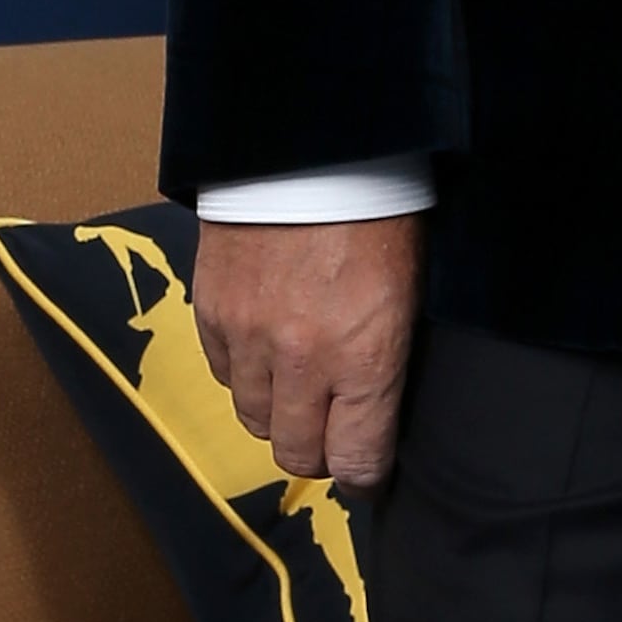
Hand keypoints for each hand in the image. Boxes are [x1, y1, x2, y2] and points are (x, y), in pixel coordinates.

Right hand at [187, 218, 422, 488]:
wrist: (311, 147)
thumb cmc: (379, 214)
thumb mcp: (408, 294)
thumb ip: (387, 361)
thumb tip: (375, 415)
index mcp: (365, 358)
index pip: (355, 460)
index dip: (362, 474)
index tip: (366, 471)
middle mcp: (302, 360)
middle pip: (295, 453)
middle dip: (316, 452)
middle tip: (330, 432)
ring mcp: (250, 338)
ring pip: (254, 419)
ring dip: (277, 412)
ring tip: (297, 385)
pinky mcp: (212, 312)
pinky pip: (224, 375)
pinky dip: (245, 374)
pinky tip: (266, 349)